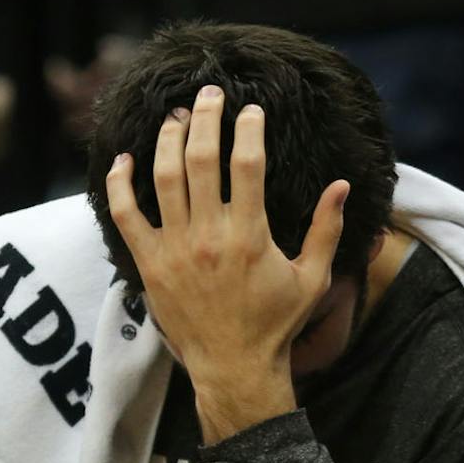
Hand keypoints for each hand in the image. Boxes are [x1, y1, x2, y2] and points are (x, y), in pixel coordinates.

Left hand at [104, 84, 349, 441]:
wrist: (233, 368)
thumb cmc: (275, 325)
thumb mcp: (312, 278)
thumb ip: (327, 229)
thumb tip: (342, 185)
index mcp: (250, 235)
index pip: (246, 164)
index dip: (247, 129)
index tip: (250, 110)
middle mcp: (209, 236)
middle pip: (200, 158)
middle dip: (205, 118)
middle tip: (209, 94)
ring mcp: (175, 249)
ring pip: (164, 177)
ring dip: (168, 139)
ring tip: (175, 116)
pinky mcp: (150, 264)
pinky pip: (126, 214)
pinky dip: (121, 183)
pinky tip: (125, 159)